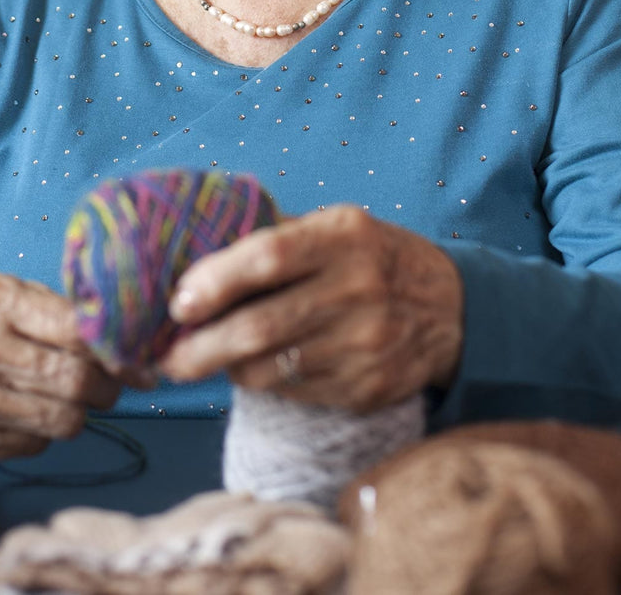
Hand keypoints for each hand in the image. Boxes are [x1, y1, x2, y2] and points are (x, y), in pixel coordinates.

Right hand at [0, 272, 125, 465]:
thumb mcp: (10, 290)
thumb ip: (62, 311)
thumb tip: (127, 342)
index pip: (75, 332)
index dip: (118, 352)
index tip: (140, 365)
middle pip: (74, 383)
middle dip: (109, 389)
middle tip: (114, 386)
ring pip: (61, 423)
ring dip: (82, 412)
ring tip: (76, 397)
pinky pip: (34, 446)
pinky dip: (45, 430)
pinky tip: (33, 409)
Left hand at [159, 206, 463, 413]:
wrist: (453, 308)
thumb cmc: (372, 259)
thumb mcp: (338, 227)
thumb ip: (278, 236)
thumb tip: (196, 252)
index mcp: (343, 236)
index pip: (268, 256)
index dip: (216, 280)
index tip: (179, 301)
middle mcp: (357, 288)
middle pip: (259, 326)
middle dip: (201, 347)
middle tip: (167, 357)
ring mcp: (364, 343)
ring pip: (270, 368)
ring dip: (225, 370)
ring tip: (201, 362)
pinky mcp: (367, 387)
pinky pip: (294, 392)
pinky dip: (264, 383)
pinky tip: (253, 370)